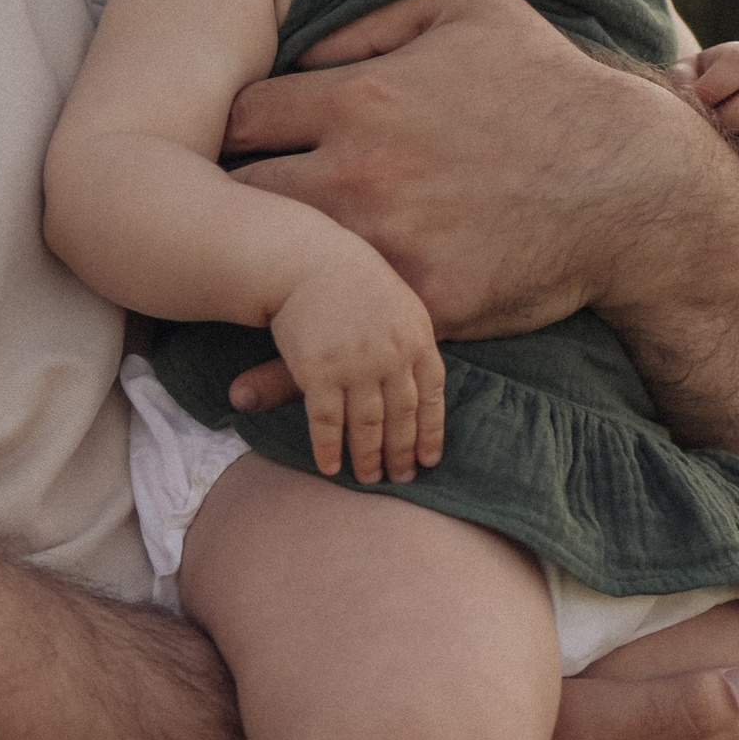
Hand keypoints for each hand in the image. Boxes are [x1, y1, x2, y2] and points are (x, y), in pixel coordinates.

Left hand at [222, 0, 698, 344]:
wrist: (632, 184)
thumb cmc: (551, 85)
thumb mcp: (471, 5)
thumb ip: (376, 12)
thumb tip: (303, 42)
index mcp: (358, 98)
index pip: (242, 116)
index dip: (226, 133)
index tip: (229, 152)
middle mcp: (357, 172)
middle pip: (238, 194)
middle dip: (223, 205)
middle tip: (215, 221)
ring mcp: (387, 243)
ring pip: (277, 265)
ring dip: (250, 273)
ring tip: (227, 283)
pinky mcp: (422, 305)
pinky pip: (338, 338)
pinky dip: (285, 368)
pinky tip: (245, 391)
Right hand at [263, 259, 444, 484]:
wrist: (306, 260)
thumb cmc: (351, 279)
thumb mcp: (396, 303)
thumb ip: (408, 342)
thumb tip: (416, 381)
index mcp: (418, 337)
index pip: (432, 395)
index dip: (431, 432)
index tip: (429, 460)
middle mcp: (392, 356)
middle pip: (401, 417)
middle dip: (401, 453)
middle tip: (400, 479)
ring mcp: (357, 366)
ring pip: (368, 425)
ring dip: (368, 457)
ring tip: (368, 478)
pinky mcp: (319, 372)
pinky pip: (328, 422)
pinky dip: (330, 449)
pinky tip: (330, 467)